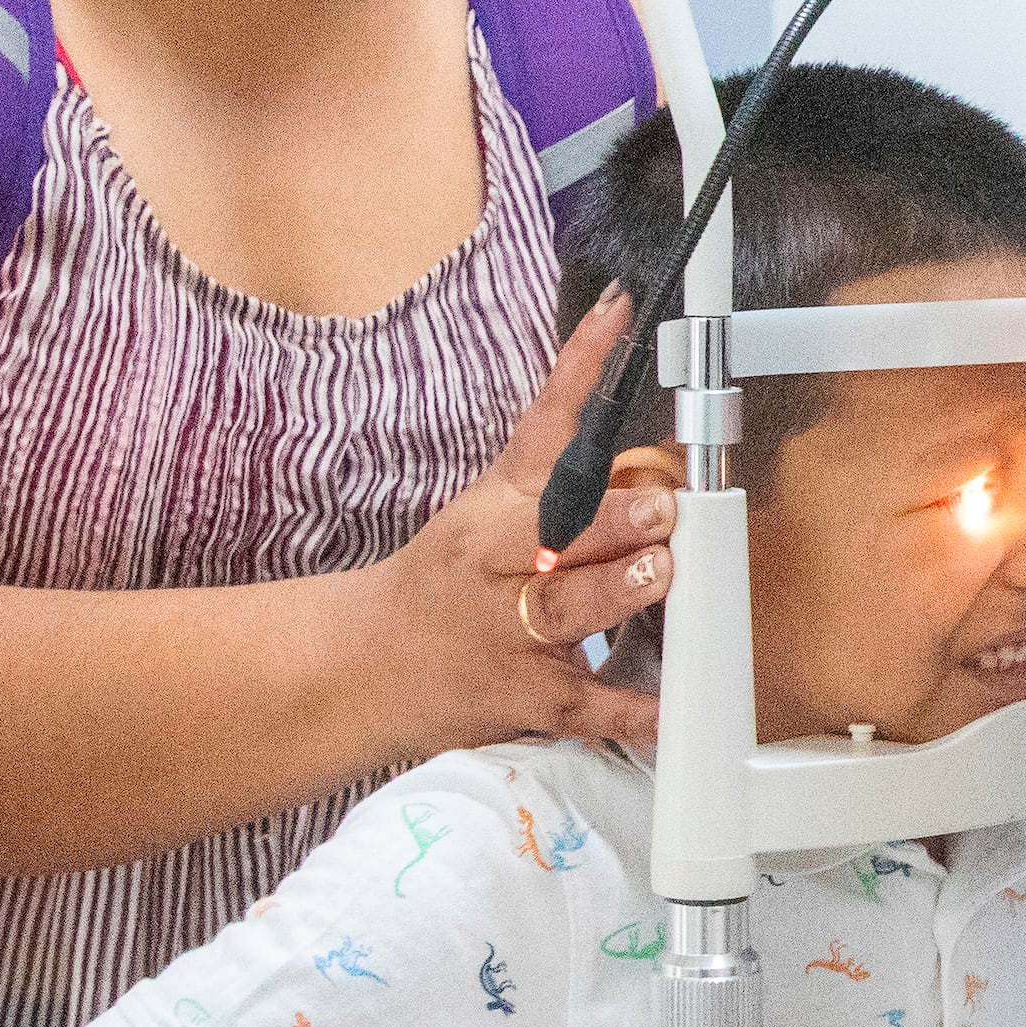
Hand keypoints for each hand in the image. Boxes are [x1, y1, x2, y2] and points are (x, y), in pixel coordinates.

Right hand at [365, 299, 674, 758]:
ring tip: (657, 575)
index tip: (620, 314)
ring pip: (565, 608)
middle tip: (661, 507)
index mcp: (494, 507)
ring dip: (615, 589)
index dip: (583, 367)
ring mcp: (507, 630)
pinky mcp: (522, 695)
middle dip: (614, 516)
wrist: (356, 668)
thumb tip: (653, 464)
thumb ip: (562, 490)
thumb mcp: (485, 517)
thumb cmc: (441, 586)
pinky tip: (669, 712)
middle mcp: (498, 560)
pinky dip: (630, 712)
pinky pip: (583, 704)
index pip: (544, 423)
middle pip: (559, 527)